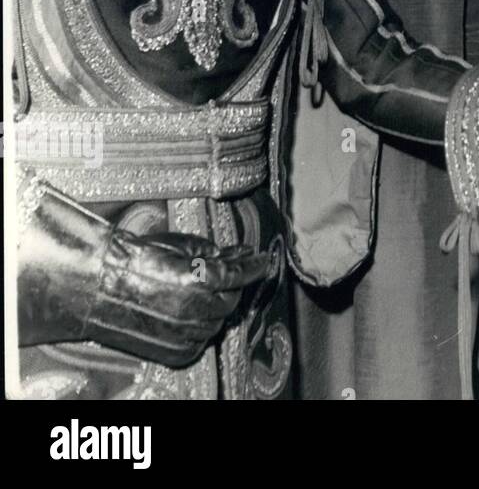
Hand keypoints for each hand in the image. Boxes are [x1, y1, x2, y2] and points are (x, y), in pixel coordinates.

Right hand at [18, 183, 273, 367]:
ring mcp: (184, 333)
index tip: (264, 260)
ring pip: (218, 322)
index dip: (255, 265)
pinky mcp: (172, 352)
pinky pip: (200, 343)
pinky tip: (189, 314)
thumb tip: (239, 253)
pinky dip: (200, 329)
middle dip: (232, 285)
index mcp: (200, 279)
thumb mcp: (179, 244)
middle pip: (232, 299)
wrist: (96, 285)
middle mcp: (195, 309)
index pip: (241, 273)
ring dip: (216, 307)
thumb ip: (214, 252)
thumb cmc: (133, 259)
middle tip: (225, 273)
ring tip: (198, 292)